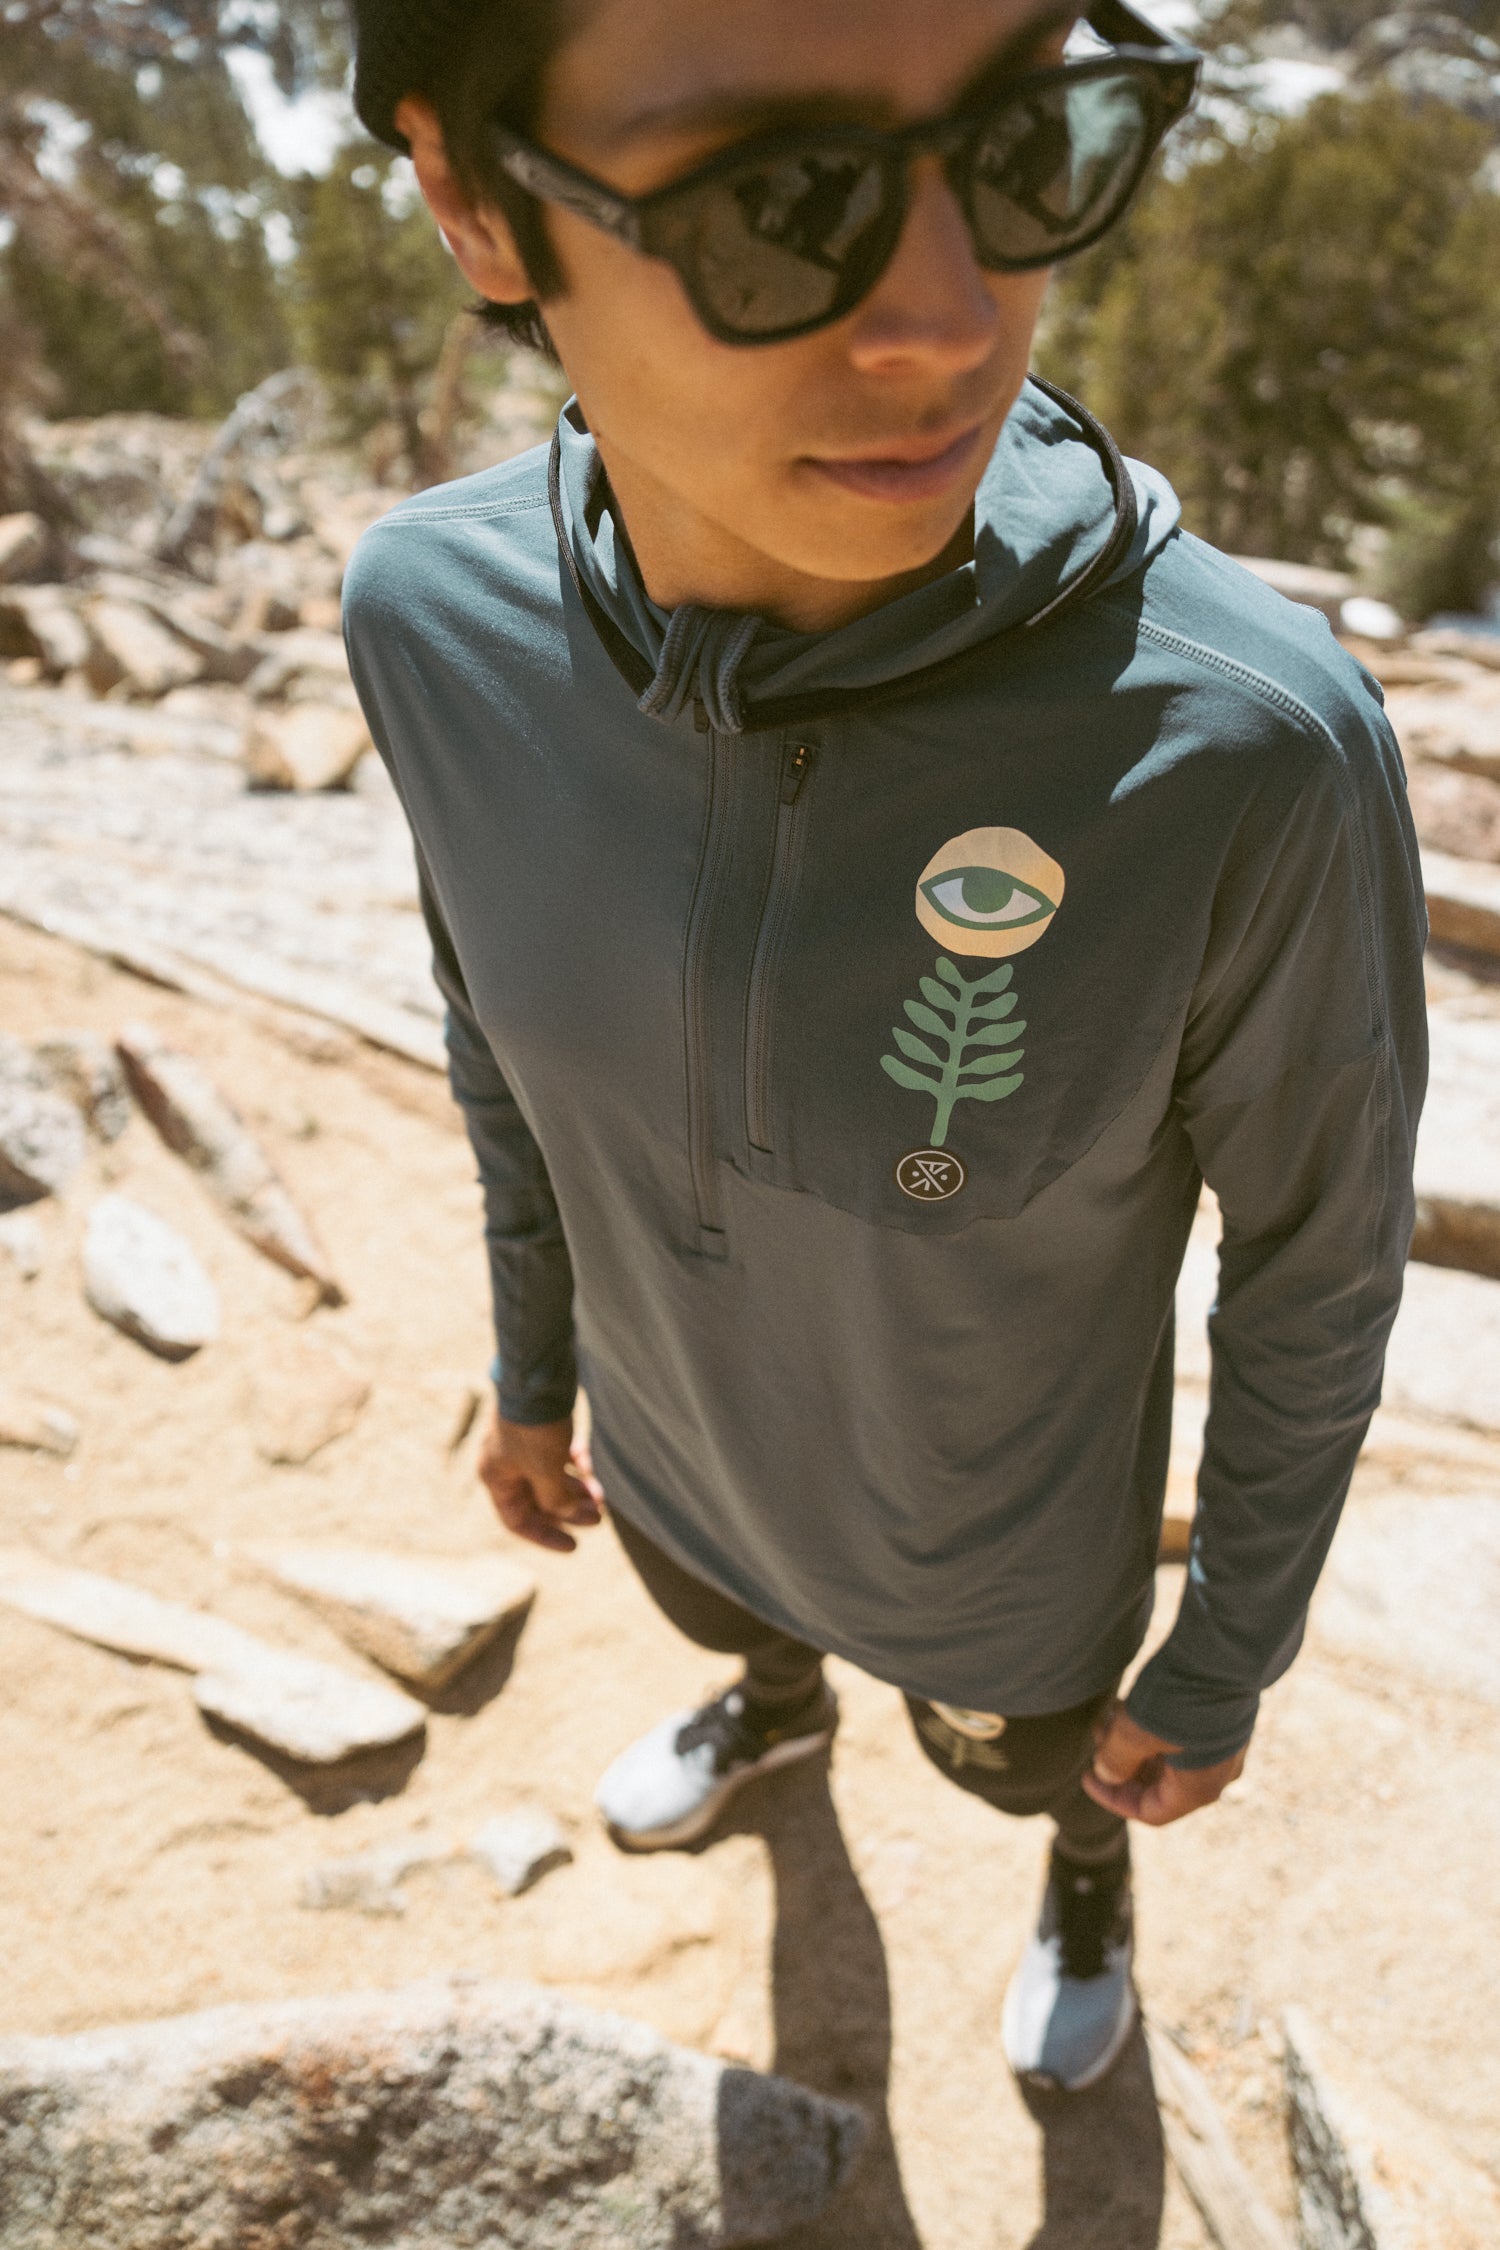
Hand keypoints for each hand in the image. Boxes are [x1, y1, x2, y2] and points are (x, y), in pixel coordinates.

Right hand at [477, 1405, 602, 1553]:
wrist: (538, 1376)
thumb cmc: (535, 1426)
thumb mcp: (545, 1471)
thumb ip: (555, 1500)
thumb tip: (570, 1515)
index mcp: (497, 1477)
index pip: (517, 1521)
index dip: (546, 1536)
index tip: (574, 1546)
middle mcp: (507, 1464)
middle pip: (538, 1501)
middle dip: (569, 1511)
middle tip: (598, 1517)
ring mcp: (525, 1446)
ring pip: (551, 1479)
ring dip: (576, 1490)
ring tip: (601, 1497)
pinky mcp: (542, 1430)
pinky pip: (559, 1457)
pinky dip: (575, 1466)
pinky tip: (590, 1466)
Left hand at [1081, 1702, 1245, 1826]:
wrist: (1226, 1648)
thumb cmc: (1182, 1696)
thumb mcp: (1136, 1732)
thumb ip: (1117, 1761)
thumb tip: (1107, 1774)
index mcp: (1200, 1788)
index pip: (1152, 1812)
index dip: (1113, 1798)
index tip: (1086, 1775)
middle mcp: (1218, 1773)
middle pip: (1161, 1785)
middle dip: (1123, 1763)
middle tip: (1098, 1734)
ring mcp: (1223, 1746)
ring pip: (1169, 1757)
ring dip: (1134, 1742)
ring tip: (1109, 1713)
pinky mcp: (1222, 1720)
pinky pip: (1182, 1737)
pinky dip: (1153, 1728)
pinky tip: (1130, 1703)